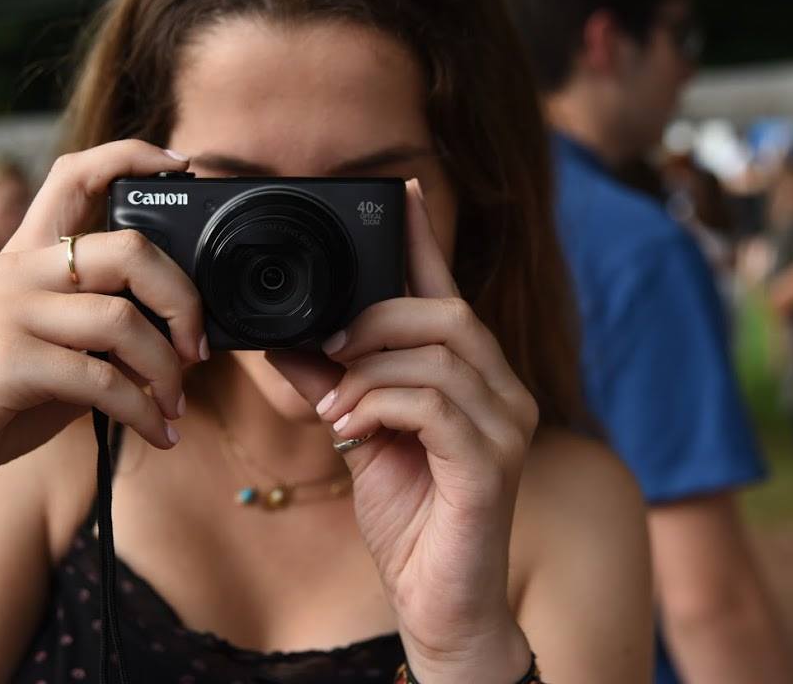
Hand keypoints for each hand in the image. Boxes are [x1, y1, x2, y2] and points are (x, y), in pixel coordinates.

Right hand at [0, 141, 205, 562]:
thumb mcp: (49, 351)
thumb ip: (102, 331)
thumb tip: (181, 332)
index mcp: (24, 257)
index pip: (75, 174)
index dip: (133, 156)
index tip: (184, 163)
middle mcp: (14, 271)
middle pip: (129, 250)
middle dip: (184, 300)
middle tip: (199, 347)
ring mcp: (7, 312)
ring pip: (123, 319)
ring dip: (168, 370)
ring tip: (175, 406)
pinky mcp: (6, 362)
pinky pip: (102, 380)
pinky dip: (143, 412)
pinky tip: (158, 433)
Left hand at [312, 180, 536, 682]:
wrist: (438, 602)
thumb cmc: (409, 518)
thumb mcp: (358, 437)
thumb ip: (331, 384)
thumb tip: (284, 340)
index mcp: (472, 378)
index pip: (449, 292)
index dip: (424, 240)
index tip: (399, 190)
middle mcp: (503, 391)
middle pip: (448, 313)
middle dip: (379, 318)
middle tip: (330, 350)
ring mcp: (508, 426)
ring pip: (441, 352)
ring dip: (372, 369)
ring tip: (336, 404)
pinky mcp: (494, 464)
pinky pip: (436, 404)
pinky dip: (382, 403)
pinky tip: (354, 427)